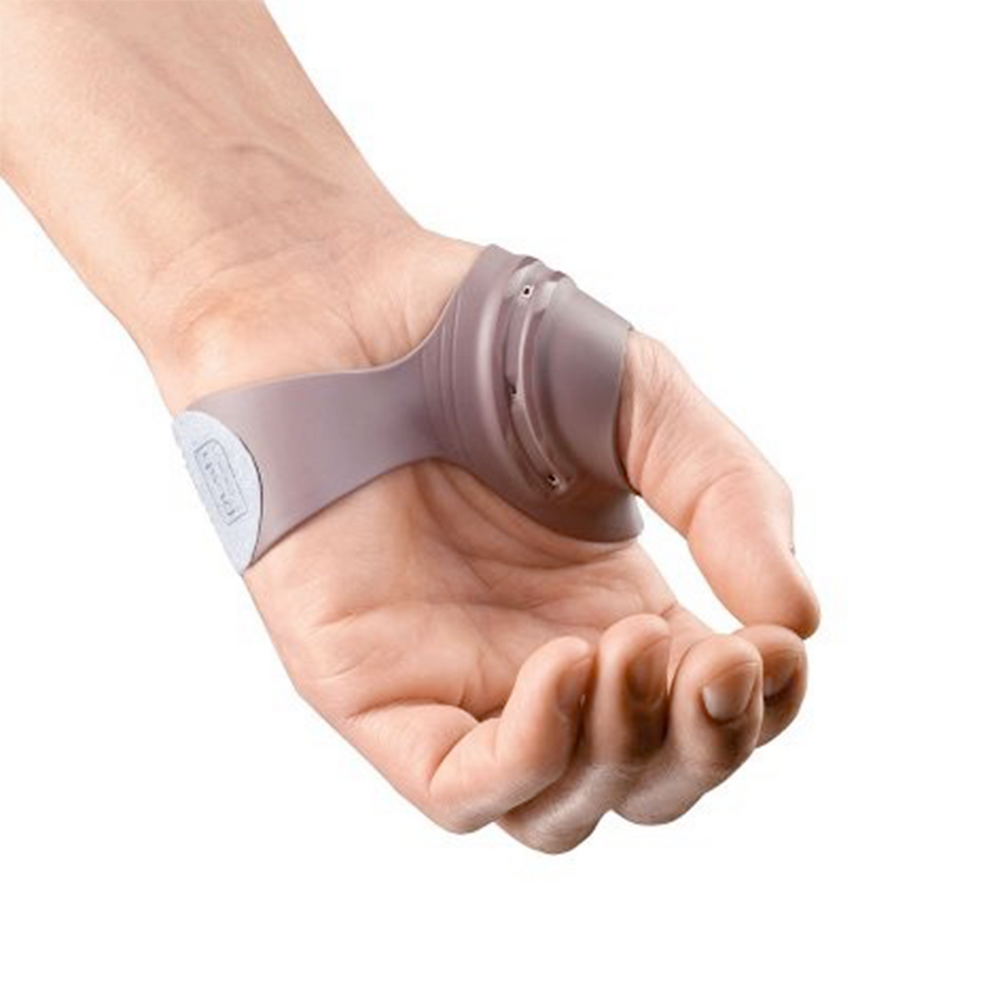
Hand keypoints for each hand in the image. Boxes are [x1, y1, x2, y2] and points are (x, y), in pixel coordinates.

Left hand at [166, 225, 819, 851]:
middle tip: (725, 660)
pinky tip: (570, 662)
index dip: (760, 703)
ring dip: (627, 756)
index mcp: (610, 607)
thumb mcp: (642, 402)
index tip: (779, 641)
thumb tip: (801, 620)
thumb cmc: (483, 341)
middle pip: (647, 782)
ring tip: (640, 648)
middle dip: (705, 745)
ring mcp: (455, 683)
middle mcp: (538, 661)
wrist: (338, 304)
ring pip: (561, 807)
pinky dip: (532, 755)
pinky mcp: (371, 690)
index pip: (707, 713)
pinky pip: (459, 786)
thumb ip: (725, 494)